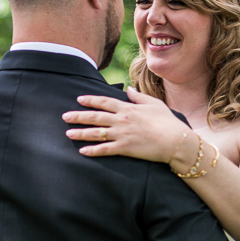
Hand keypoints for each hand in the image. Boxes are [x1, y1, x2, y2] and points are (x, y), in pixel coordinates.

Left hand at [62, 88, 188, 161]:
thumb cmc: (167, 122)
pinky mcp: (124, 148)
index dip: (90, 100)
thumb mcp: (154, 104)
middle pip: (95, 117)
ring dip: (81, 133)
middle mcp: (122, 120)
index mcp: (128, 108)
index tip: (79, 99)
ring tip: (68, 133)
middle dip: (78, 116)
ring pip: (96, 133)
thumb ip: (138, 96)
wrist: (175, 141)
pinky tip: (82, 151)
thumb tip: (128, 89)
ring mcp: (122, 134)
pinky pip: (105, 149)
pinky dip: (92, 150)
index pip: (104, 102)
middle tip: (65, 117)